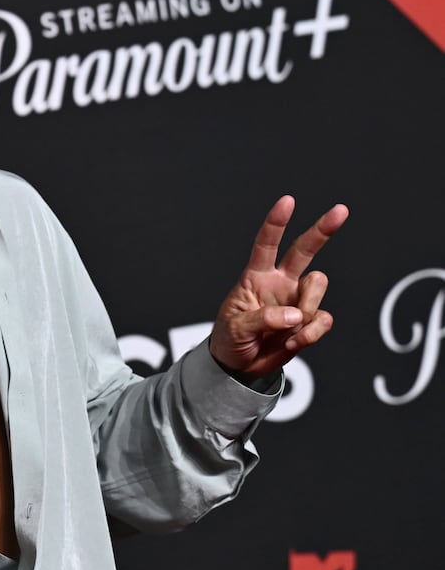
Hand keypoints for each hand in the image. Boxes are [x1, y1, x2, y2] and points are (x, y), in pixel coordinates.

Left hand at [209, 195, 348, 378]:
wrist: (239, 367)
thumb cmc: (229, 340)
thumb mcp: (235, 328)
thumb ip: (263, 319)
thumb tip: (296, 315)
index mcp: (255, 278)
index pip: (266, 245)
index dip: (276, 223)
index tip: (287, 202)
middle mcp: (280, 284)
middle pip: (304, 250)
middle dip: (322, 230)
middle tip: (341, 211)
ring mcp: (297, 302)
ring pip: (318, 287)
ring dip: (307, 309)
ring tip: (287, 331)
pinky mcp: (309, 323)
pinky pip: (322, 320)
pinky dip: (310, 335)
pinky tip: (292, 343)